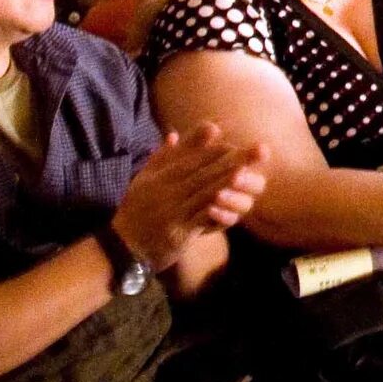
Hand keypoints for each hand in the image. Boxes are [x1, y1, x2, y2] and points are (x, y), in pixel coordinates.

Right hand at [110, 123, 270, 267]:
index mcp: (160, 177)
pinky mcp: (178, 233)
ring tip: (247, 171)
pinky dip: (216, 212)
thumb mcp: (144, 180)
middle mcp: (167, 191)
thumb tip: (174, 133)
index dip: (211, 148)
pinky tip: (233, 206)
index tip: (232, 139)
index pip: (189, 158)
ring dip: (227, 182)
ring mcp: (173, 212)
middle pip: (203, 172)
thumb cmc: (135, 211)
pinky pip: (200, 220)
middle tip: (259, 148)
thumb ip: (162, 157)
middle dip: (232, 159)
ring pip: (204, 193)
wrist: (123, 247)